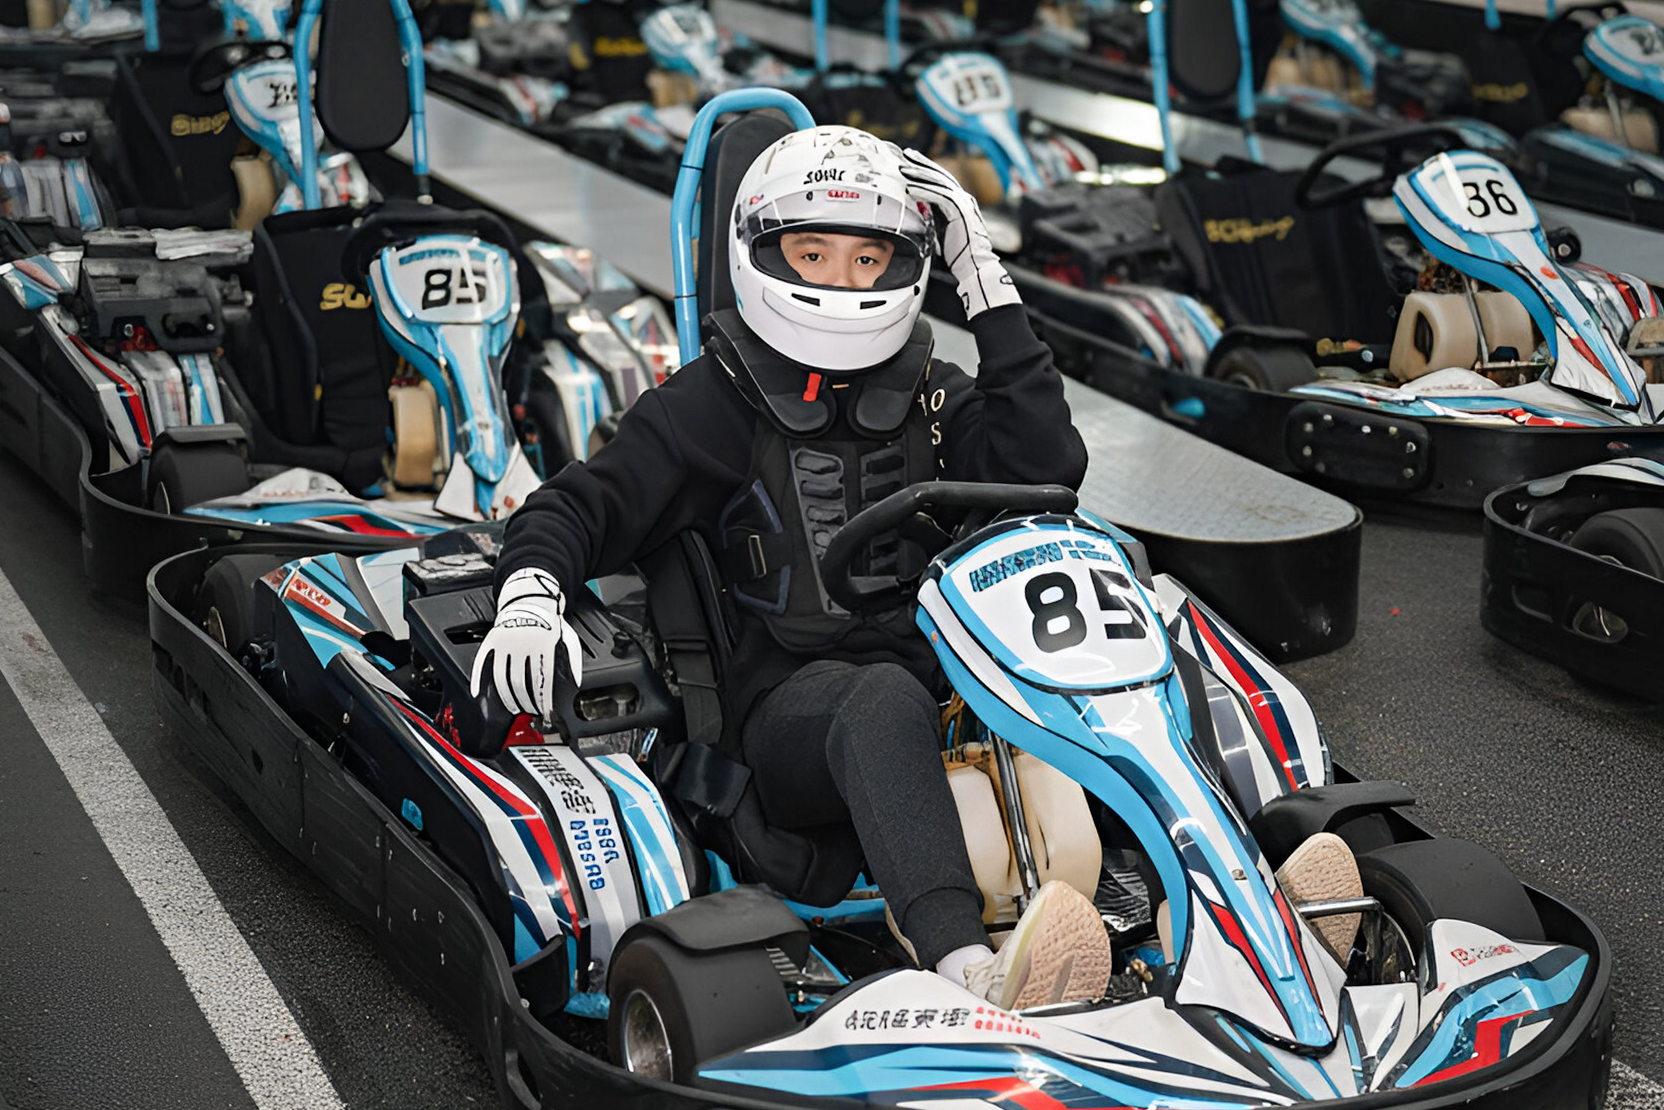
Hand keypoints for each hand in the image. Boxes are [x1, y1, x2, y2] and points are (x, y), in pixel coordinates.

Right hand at [469, 567, 583, 719]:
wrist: (532, 599)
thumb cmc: (550, 622)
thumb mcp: (569, 638)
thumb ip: (574, 661)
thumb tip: (576, 683)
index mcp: (543, 645)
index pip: (542, 681)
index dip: (543, 700)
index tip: (544, 711)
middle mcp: (523, 645)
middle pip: (521, 683)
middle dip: (526, 702)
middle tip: (529, 711)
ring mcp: (505, 643)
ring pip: (502, 678)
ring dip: (507, 697)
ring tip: (513, 707)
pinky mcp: (492, 640)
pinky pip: (481, 662)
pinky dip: (478, 679)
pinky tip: (479, 693)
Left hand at [898, 148, 1020, 320]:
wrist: (975, 267)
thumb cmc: (959, 254)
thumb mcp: (942, 230)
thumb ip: (932, 217)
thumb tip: (917, 209)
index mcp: (961, 202)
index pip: (942, 181)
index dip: (927, 169)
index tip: (912, 161)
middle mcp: (964, 199)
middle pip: (941, 175)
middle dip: (922, 163)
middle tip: (906, 154)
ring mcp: (964, 204)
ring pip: (939, 182)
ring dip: (920, 175)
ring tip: (903, 169)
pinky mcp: (961, 211)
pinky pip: (939, 196)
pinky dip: (924, 191)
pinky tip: (910, 188)